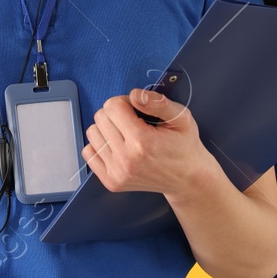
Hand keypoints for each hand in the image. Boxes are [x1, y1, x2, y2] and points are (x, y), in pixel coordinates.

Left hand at [82, 89, 211, 196]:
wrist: (187, 179)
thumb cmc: (184, 146)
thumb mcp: (182, 118)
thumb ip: (158, 102)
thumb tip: (134, 95)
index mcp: (142, 141)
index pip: (112, 106)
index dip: (125, 102)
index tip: (137, 111)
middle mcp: (126, 159)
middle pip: (100, 118)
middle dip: (115, 114)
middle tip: (133, 122)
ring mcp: (117, 173)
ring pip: (92, 133)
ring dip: (107, 129)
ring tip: (126, 135)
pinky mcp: (111, 182)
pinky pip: (89, 152)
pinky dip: (100, 145)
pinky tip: (118, 147)